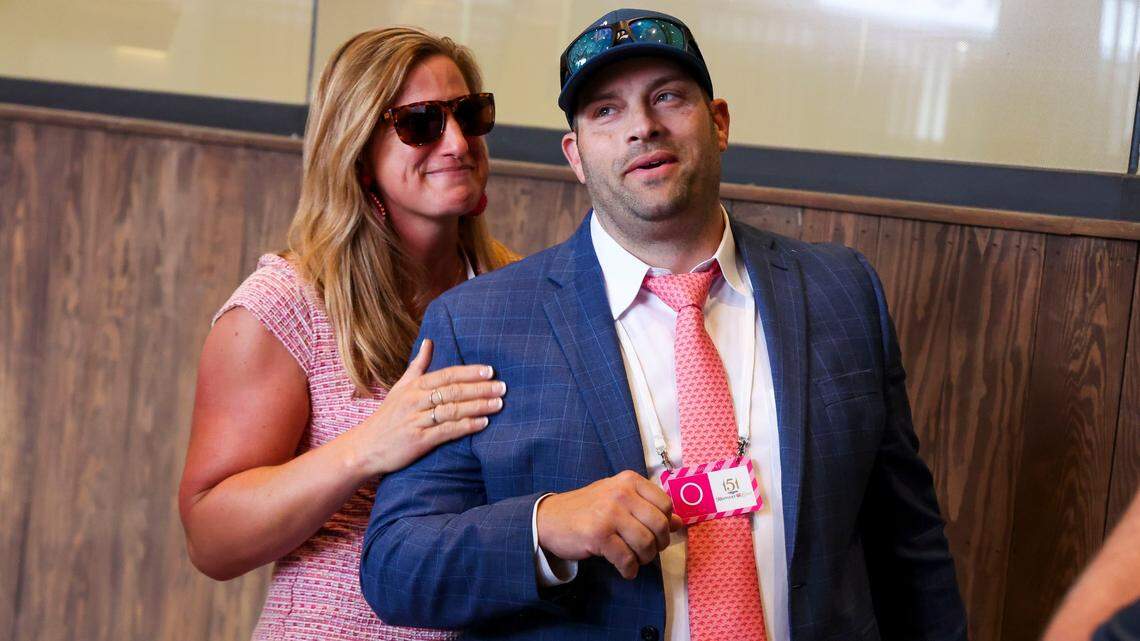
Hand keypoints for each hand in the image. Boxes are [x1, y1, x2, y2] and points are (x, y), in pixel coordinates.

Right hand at [349, 339, 504, 474]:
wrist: (365, 447)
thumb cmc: (386, 417)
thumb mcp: (399, 388)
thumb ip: (417, 366)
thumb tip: (429, 341)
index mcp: (413, 387)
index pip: (446, 375)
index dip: (469, 372)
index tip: (490, 371)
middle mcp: (415, 401)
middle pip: (452, 391)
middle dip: (479, 388)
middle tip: (502, 387)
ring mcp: (417, 421)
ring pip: (452, 410)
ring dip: (478, 406)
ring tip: (498, 404)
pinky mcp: (418, 441)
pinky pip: (446, 431)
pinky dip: (466, 426)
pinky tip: (483, 423)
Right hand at [536, 471, 683, 579]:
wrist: (550, 518)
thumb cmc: (588, 509)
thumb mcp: (619, 500)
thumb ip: (648, 508)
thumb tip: (679, 523)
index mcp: (629, 481)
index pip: (666, 504)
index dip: (666, 524)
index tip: (656, 533)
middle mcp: (620, 493)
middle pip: (659, 525)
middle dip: (658, 545)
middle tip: (648, 551)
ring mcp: (608, 513)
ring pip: (646, 543)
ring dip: (644, 559)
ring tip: (635, 560)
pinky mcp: (598, 534)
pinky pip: (626, 558)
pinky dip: (629, 569)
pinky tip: (625, 568)